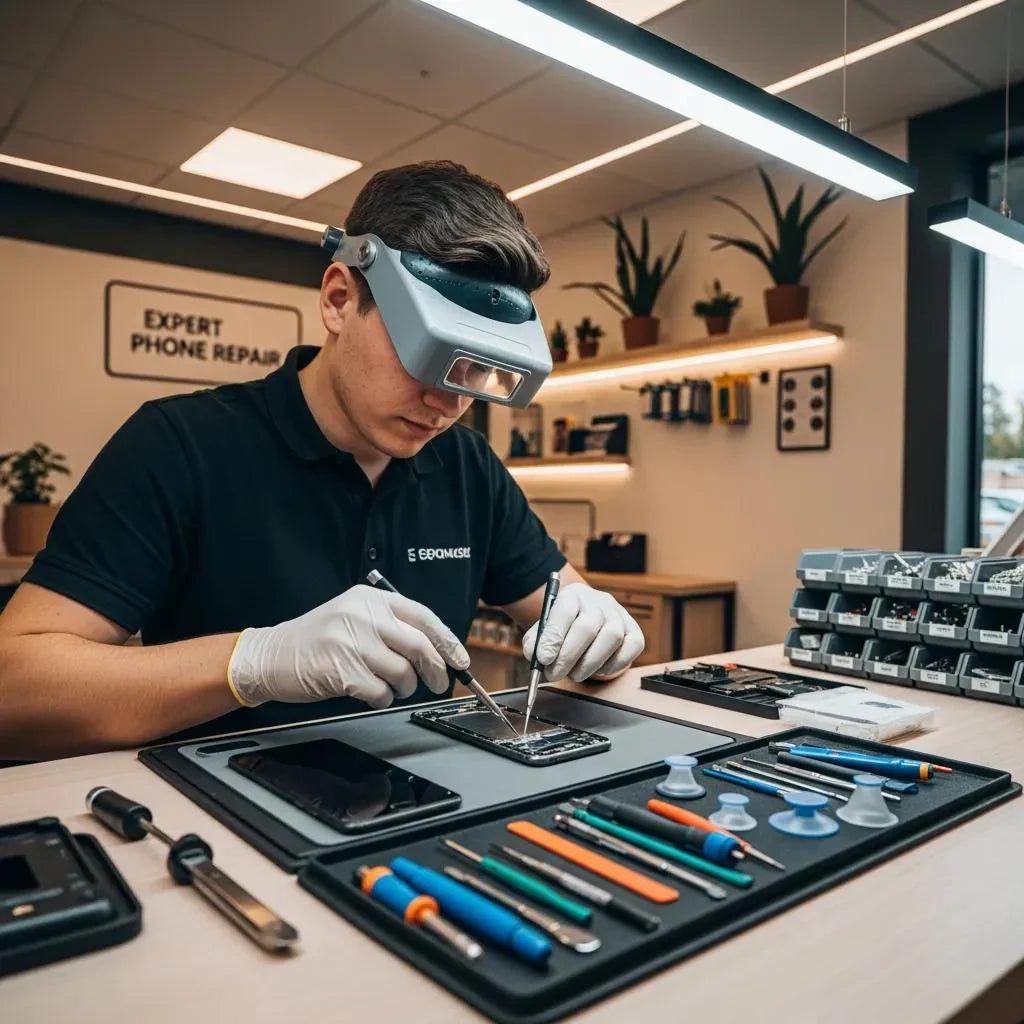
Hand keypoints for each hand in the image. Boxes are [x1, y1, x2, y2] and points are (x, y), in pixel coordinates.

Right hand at [228, 585, 469, 708]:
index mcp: (370, 599)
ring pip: (403, 673)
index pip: (422, 617)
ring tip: (391, 687)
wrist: (270, 656)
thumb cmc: (316, 640)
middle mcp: (363, 617)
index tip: (460, 659)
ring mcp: (352, 643)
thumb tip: (436, 648)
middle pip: (419, 646)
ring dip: (405, 688)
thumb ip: (389, 625)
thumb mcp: (353, 616)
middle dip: (436, 669)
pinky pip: (381, 693)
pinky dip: (381, 700)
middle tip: (440, 682)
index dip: (447, 640)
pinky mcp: (342, 671)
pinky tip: (369, 694)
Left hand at [521, 583, 644, 682]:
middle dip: (568, 656)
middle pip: (587, 627)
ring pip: (610, 638)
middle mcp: (599, 602)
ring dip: (589, 664)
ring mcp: (619, 615)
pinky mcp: (634, 632)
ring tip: (574, 674)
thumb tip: (534, 656)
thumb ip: (535, 641)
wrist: (589, 618)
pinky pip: (629, 650)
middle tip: (554, 674)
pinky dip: (612, 665)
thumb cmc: (565, 626)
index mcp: (573, 595)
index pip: (564, 611)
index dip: (553, 637)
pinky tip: (597, 669)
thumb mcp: (545, 627)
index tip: (543, 659)